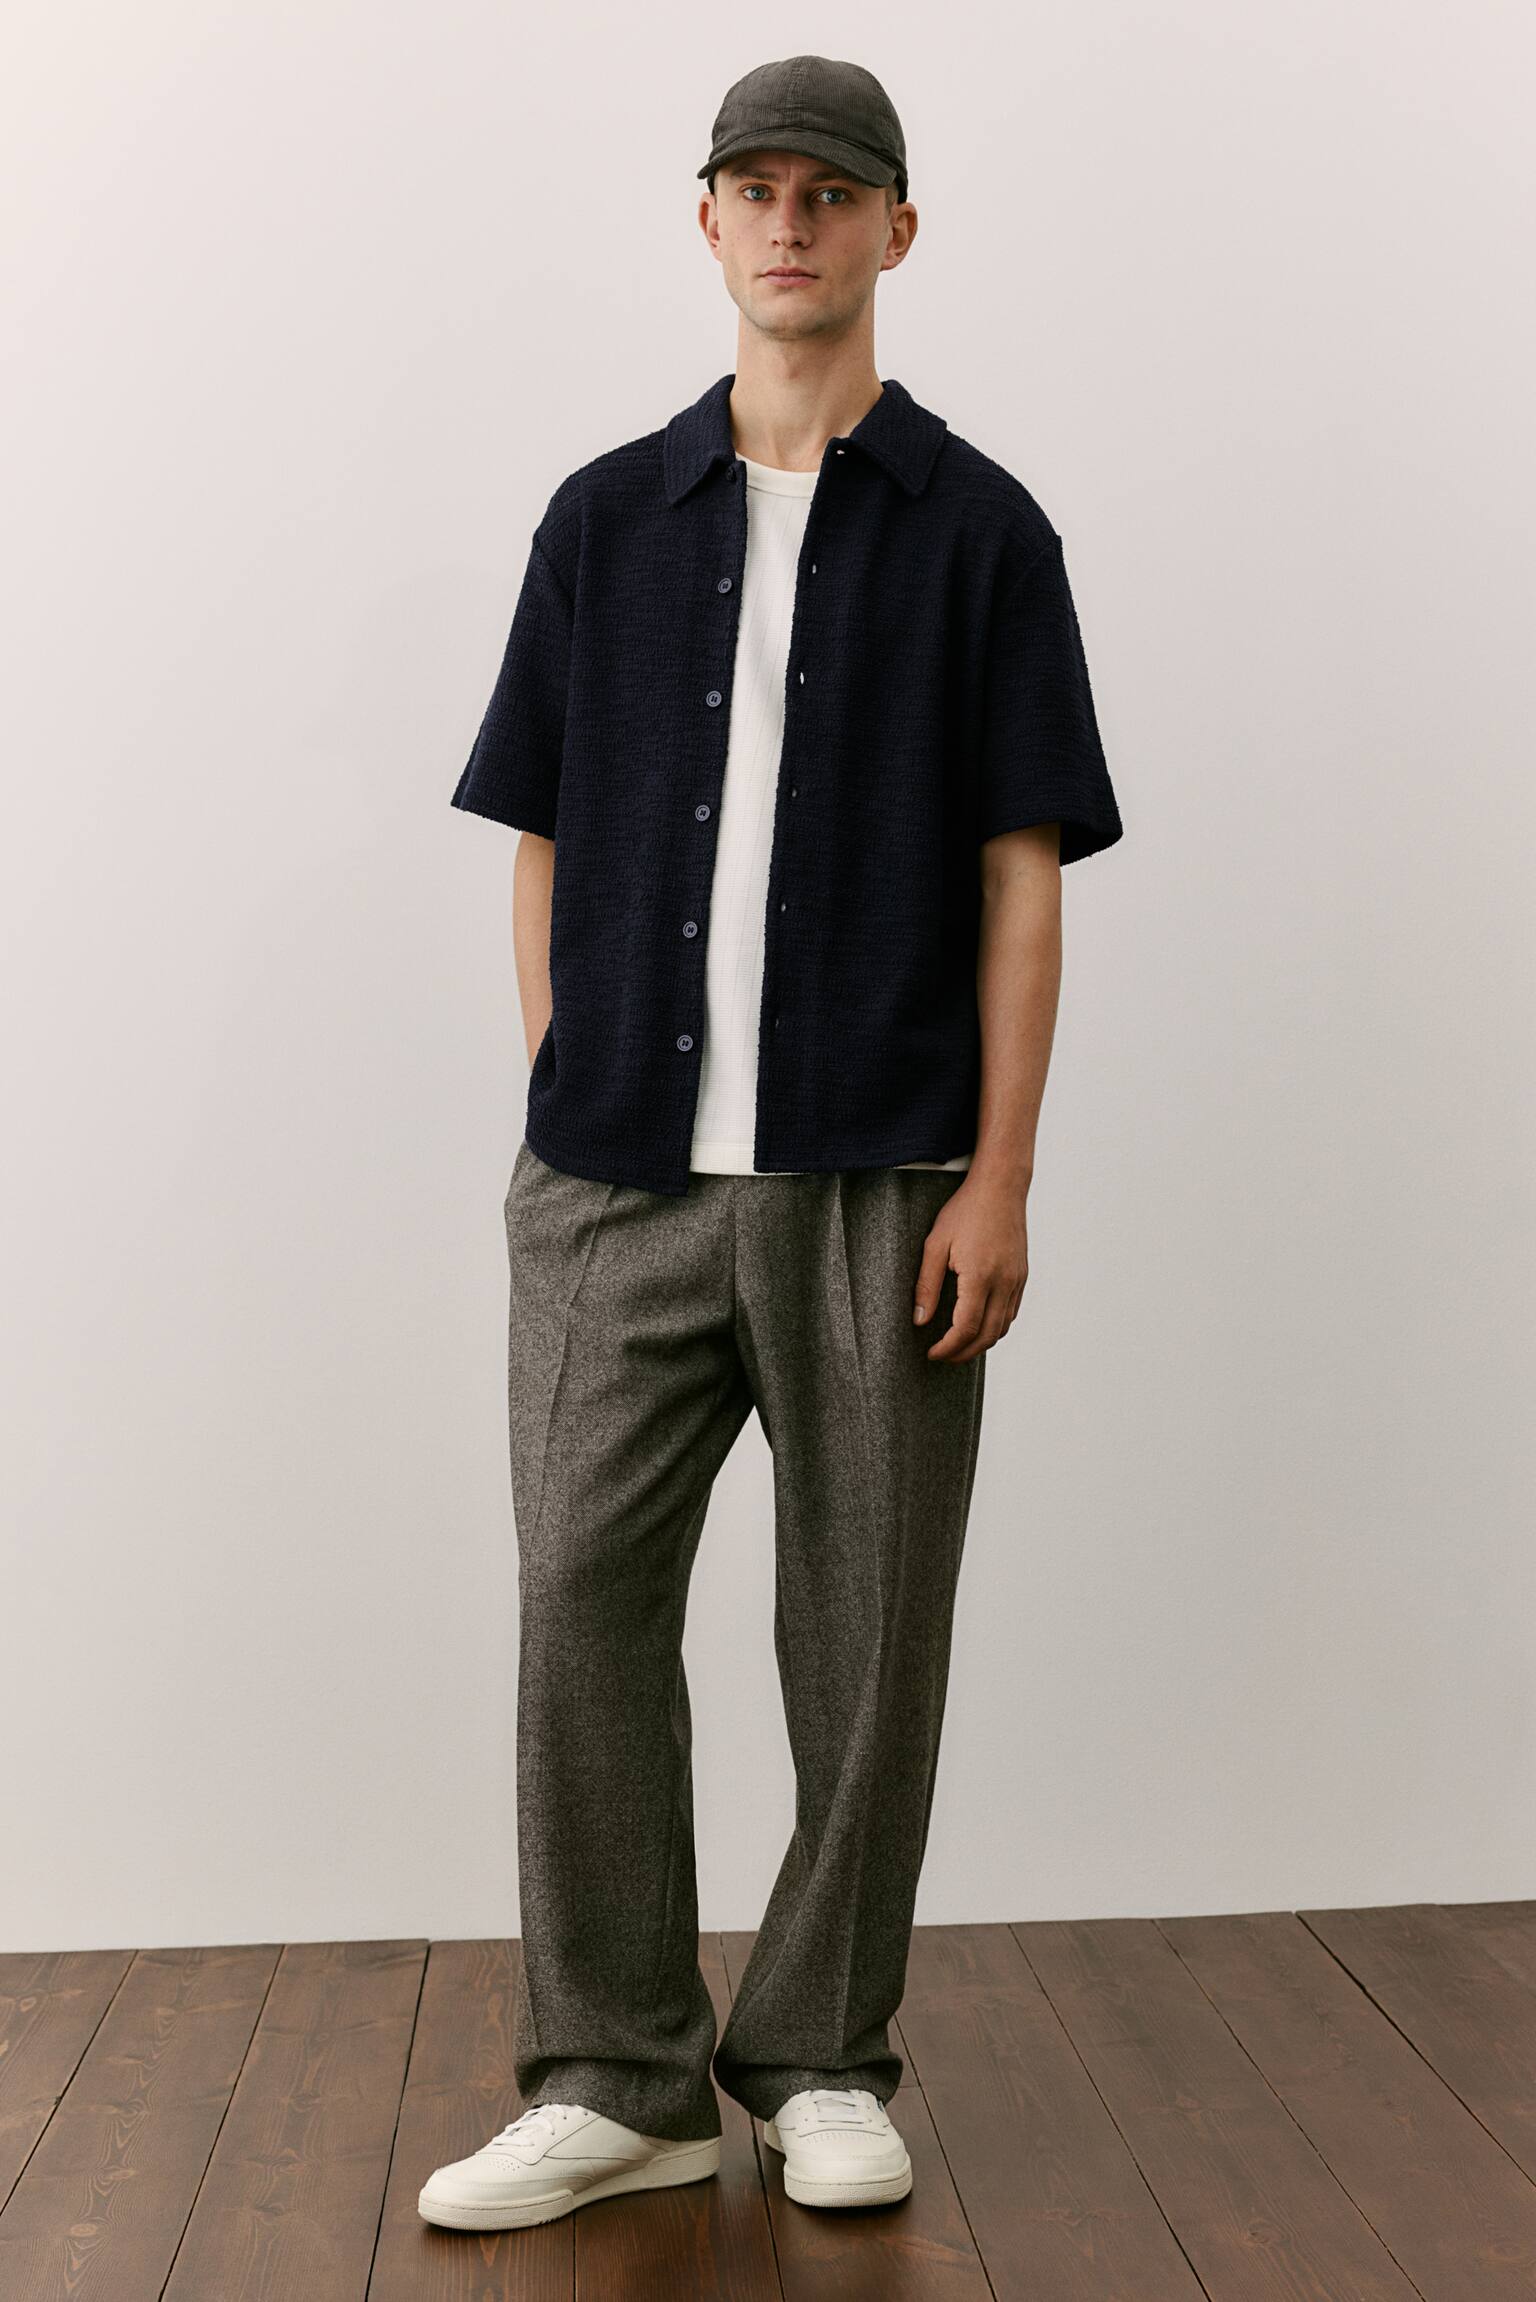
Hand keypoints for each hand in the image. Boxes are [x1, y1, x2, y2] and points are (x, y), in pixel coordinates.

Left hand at [913, 1169, 1028, 1362]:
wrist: (1000, 1187)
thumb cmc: (965, 1211)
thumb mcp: (935, 1244)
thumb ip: (926, 1285)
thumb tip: (920, 1320)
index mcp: (980, 1277)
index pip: (966, 1328)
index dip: (948, 1348)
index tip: (931, 1352)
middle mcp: (1004, 1283)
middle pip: (987, 1336)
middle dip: (963, 1353)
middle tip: (942, 1356)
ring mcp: (1017, 1280)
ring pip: (1003, 1328)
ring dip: (981, 1344)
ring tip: (958, 1346)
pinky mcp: (1022, 1276)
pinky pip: (1011, 1312)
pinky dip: (996, 1327)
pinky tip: (979, 1325)